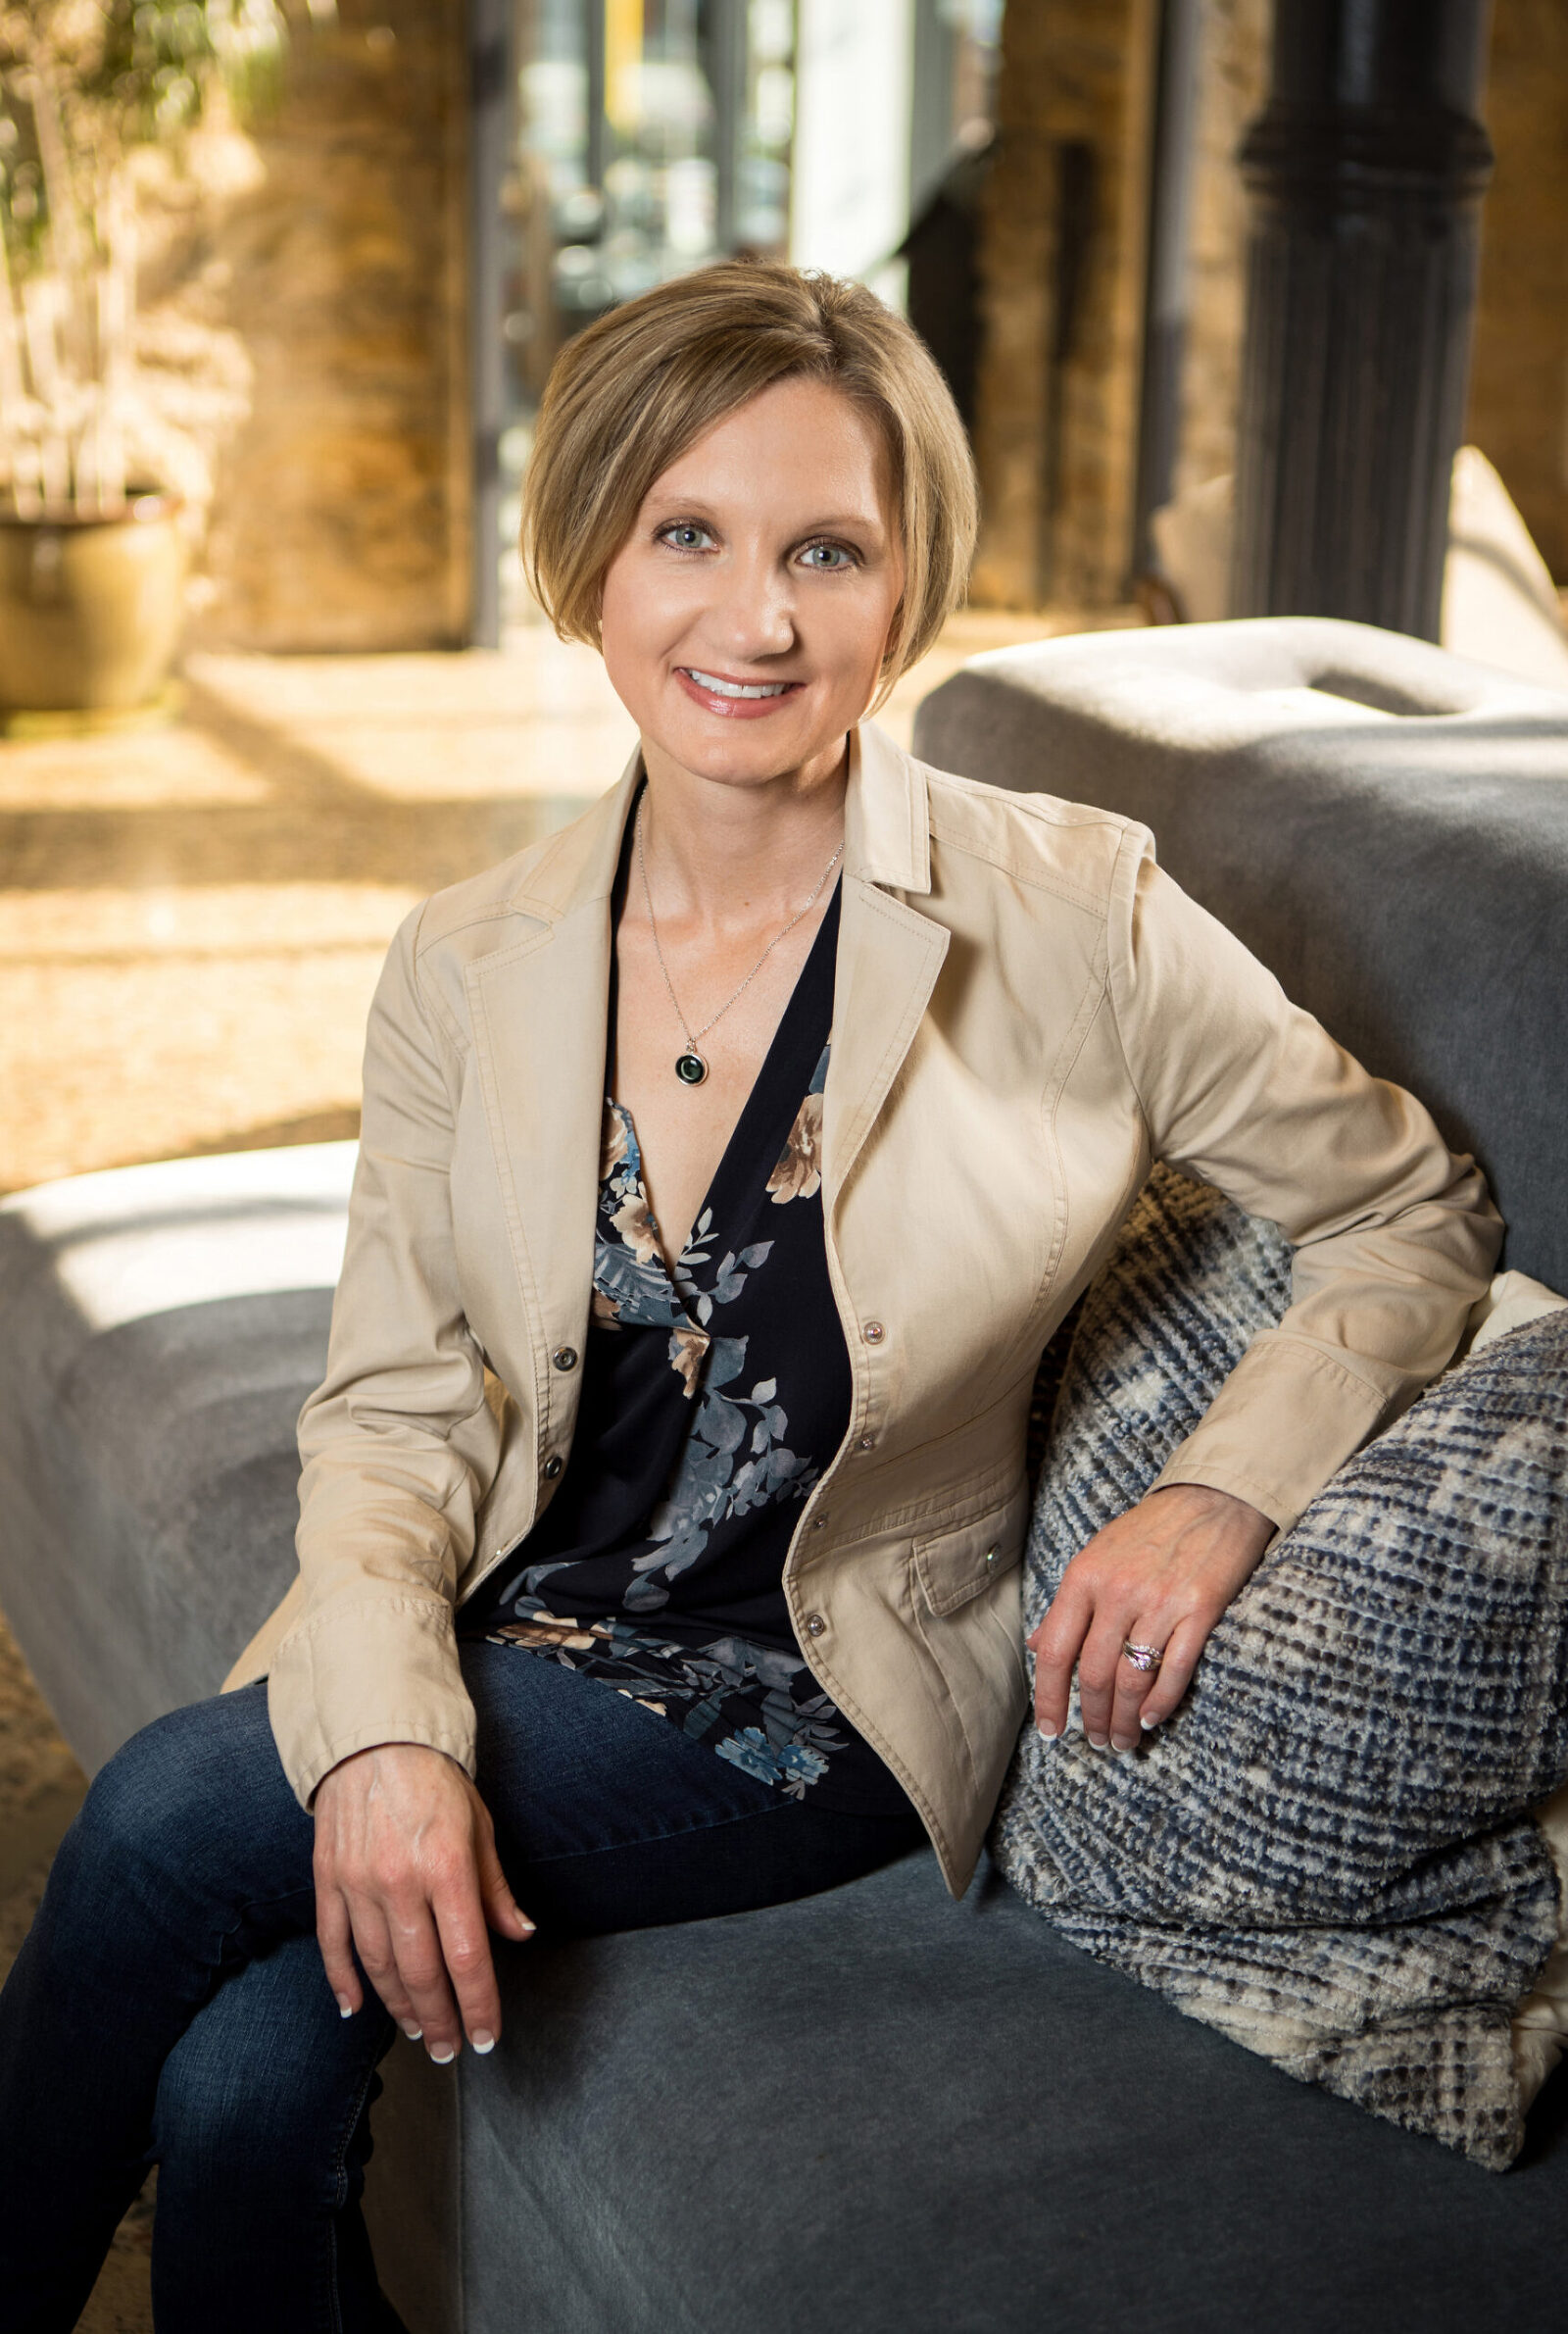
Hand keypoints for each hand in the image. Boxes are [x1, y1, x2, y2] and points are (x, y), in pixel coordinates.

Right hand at [313, 1741, 533, 2062]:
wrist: (374, 1738)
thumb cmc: (436, 1779)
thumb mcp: (480, 1825)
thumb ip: (496, 1887)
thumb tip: (521, 1934)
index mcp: (446, 1867)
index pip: (468, 1957)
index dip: (479, 2006)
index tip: (486, 2036)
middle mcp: (400, 1881)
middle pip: (421, 1973)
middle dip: (439, 2019)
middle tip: (449, 2048)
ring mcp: (358, 1883)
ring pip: (379, 1965)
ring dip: (398, 2006)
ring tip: (416, 2030)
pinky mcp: (327, 1879)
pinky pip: (332, 1943)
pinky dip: (343, 1981)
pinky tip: (355, 2008)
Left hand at [1027, 1484, 1273, 1752]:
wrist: (1213, 1498)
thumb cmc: (1151, 1530)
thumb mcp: (1098, 1555)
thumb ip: (1068, 1604)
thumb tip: (1036, 1645)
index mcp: (1084, 1577)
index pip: (1055, 1651)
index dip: (1049, 1698)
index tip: (1051, 1730)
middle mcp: (1118, 1592)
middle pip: (1093, 1674)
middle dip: (1092, 1718)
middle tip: (1096, 1743)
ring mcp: (1160, 1602)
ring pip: (1131, 1680)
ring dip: (1124, 1720)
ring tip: (1123, 1741)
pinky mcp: (1200, 1610)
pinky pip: (1174, 1669)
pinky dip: (1161, 1703)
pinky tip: (1152, 1719)